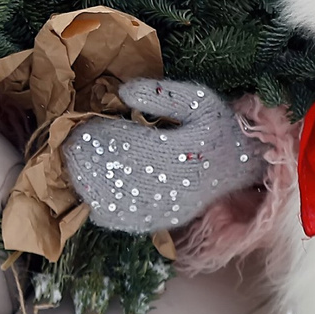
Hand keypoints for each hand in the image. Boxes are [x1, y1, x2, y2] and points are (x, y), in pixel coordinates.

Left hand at [64, 78, 263, 233]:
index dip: (101, 136)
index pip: (129, 147)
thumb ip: (162, 94)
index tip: (83, 123)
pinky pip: (120, 220)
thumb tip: (122, 92)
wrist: (245, 165)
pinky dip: (97, 205)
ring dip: (86, 183)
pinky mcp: (161, 222)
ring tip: (73, 163)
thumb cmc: (219, 127)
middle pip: (114, 177)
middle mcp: (174, 187)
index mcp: (184, 154)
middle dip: (86, 160)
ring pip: (112, 202)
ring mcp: (166, 209)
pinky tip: (87, 189)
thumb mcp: (200, 99)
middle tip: (69, 143)